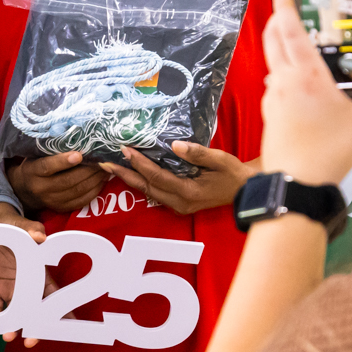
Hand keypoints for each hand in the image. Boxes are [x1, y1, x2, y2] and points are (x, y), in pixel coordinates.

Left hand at [0, 202, 48, 347]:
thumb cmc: (14, 226)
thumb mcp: (23, 226)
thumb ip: (32, 230)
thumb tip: (41, 236)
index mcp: (40, 274)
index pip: (55, 296)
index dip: (62, 311)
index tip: (68, 328)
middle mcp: (28, 286)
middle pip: (35, 312)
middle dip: (35, 327)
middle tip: (32, 341)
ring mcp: (11, 289)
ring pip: (15, 313)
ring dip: (12, 326)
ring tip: (8, 337)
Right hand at [8, 150, 108, 214]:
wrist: (25, 190)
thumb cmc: (35, 165)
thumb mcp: (37, 155)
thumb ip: (52, 150)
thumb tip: (79, 138)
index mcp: (33, 171)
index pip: (47, 166)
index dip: (63, 161)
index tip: (79, 154)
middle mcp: (41, 188)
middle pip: (68, 180)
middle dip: (89, 170)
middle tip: (103, 160)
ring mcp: (52, 201)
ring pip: (78, 190)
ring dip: (95, 179)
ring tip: (107, 168)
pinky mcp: (61, 208)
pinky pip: (82, 201)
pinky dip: (95, 190)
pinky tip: (102, 180)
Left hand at [99, 142, 255, 214]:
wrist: (246, 191)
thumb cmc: (234, 174)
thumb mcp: (220, 160)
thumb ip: (196, 153)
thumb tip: (174, 144)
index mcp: (188, 192)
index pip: (156, 176)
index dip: (139, 163)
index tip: (125, 149)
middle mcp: (180, 203)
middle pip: (146, 187)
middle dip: (125, 174)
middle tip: (105, 162)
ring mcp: (179, 206)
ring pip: (149, 192)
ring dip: (131, 179)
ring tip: (113, 167)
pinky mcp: (180, 204)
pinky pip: (156, 193)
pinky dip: (143, 182)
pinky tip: (133, 173)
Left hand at [259, 0, 351, 185]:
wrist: (297, 186)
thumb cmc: (328, 152)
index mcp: (306, 75)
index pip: (289, 29)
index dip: (284, 3)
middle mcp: (284, 80)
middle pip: (273, 39)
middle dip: (278, 20)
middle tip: (289, 8)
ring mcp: (272, 97)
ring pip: (273, 62)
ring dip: (282, 49)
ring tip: (304, 47)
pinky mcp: (269, 114)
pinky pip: (276, 85)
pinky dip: (286, 76)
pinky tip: (304, 85)